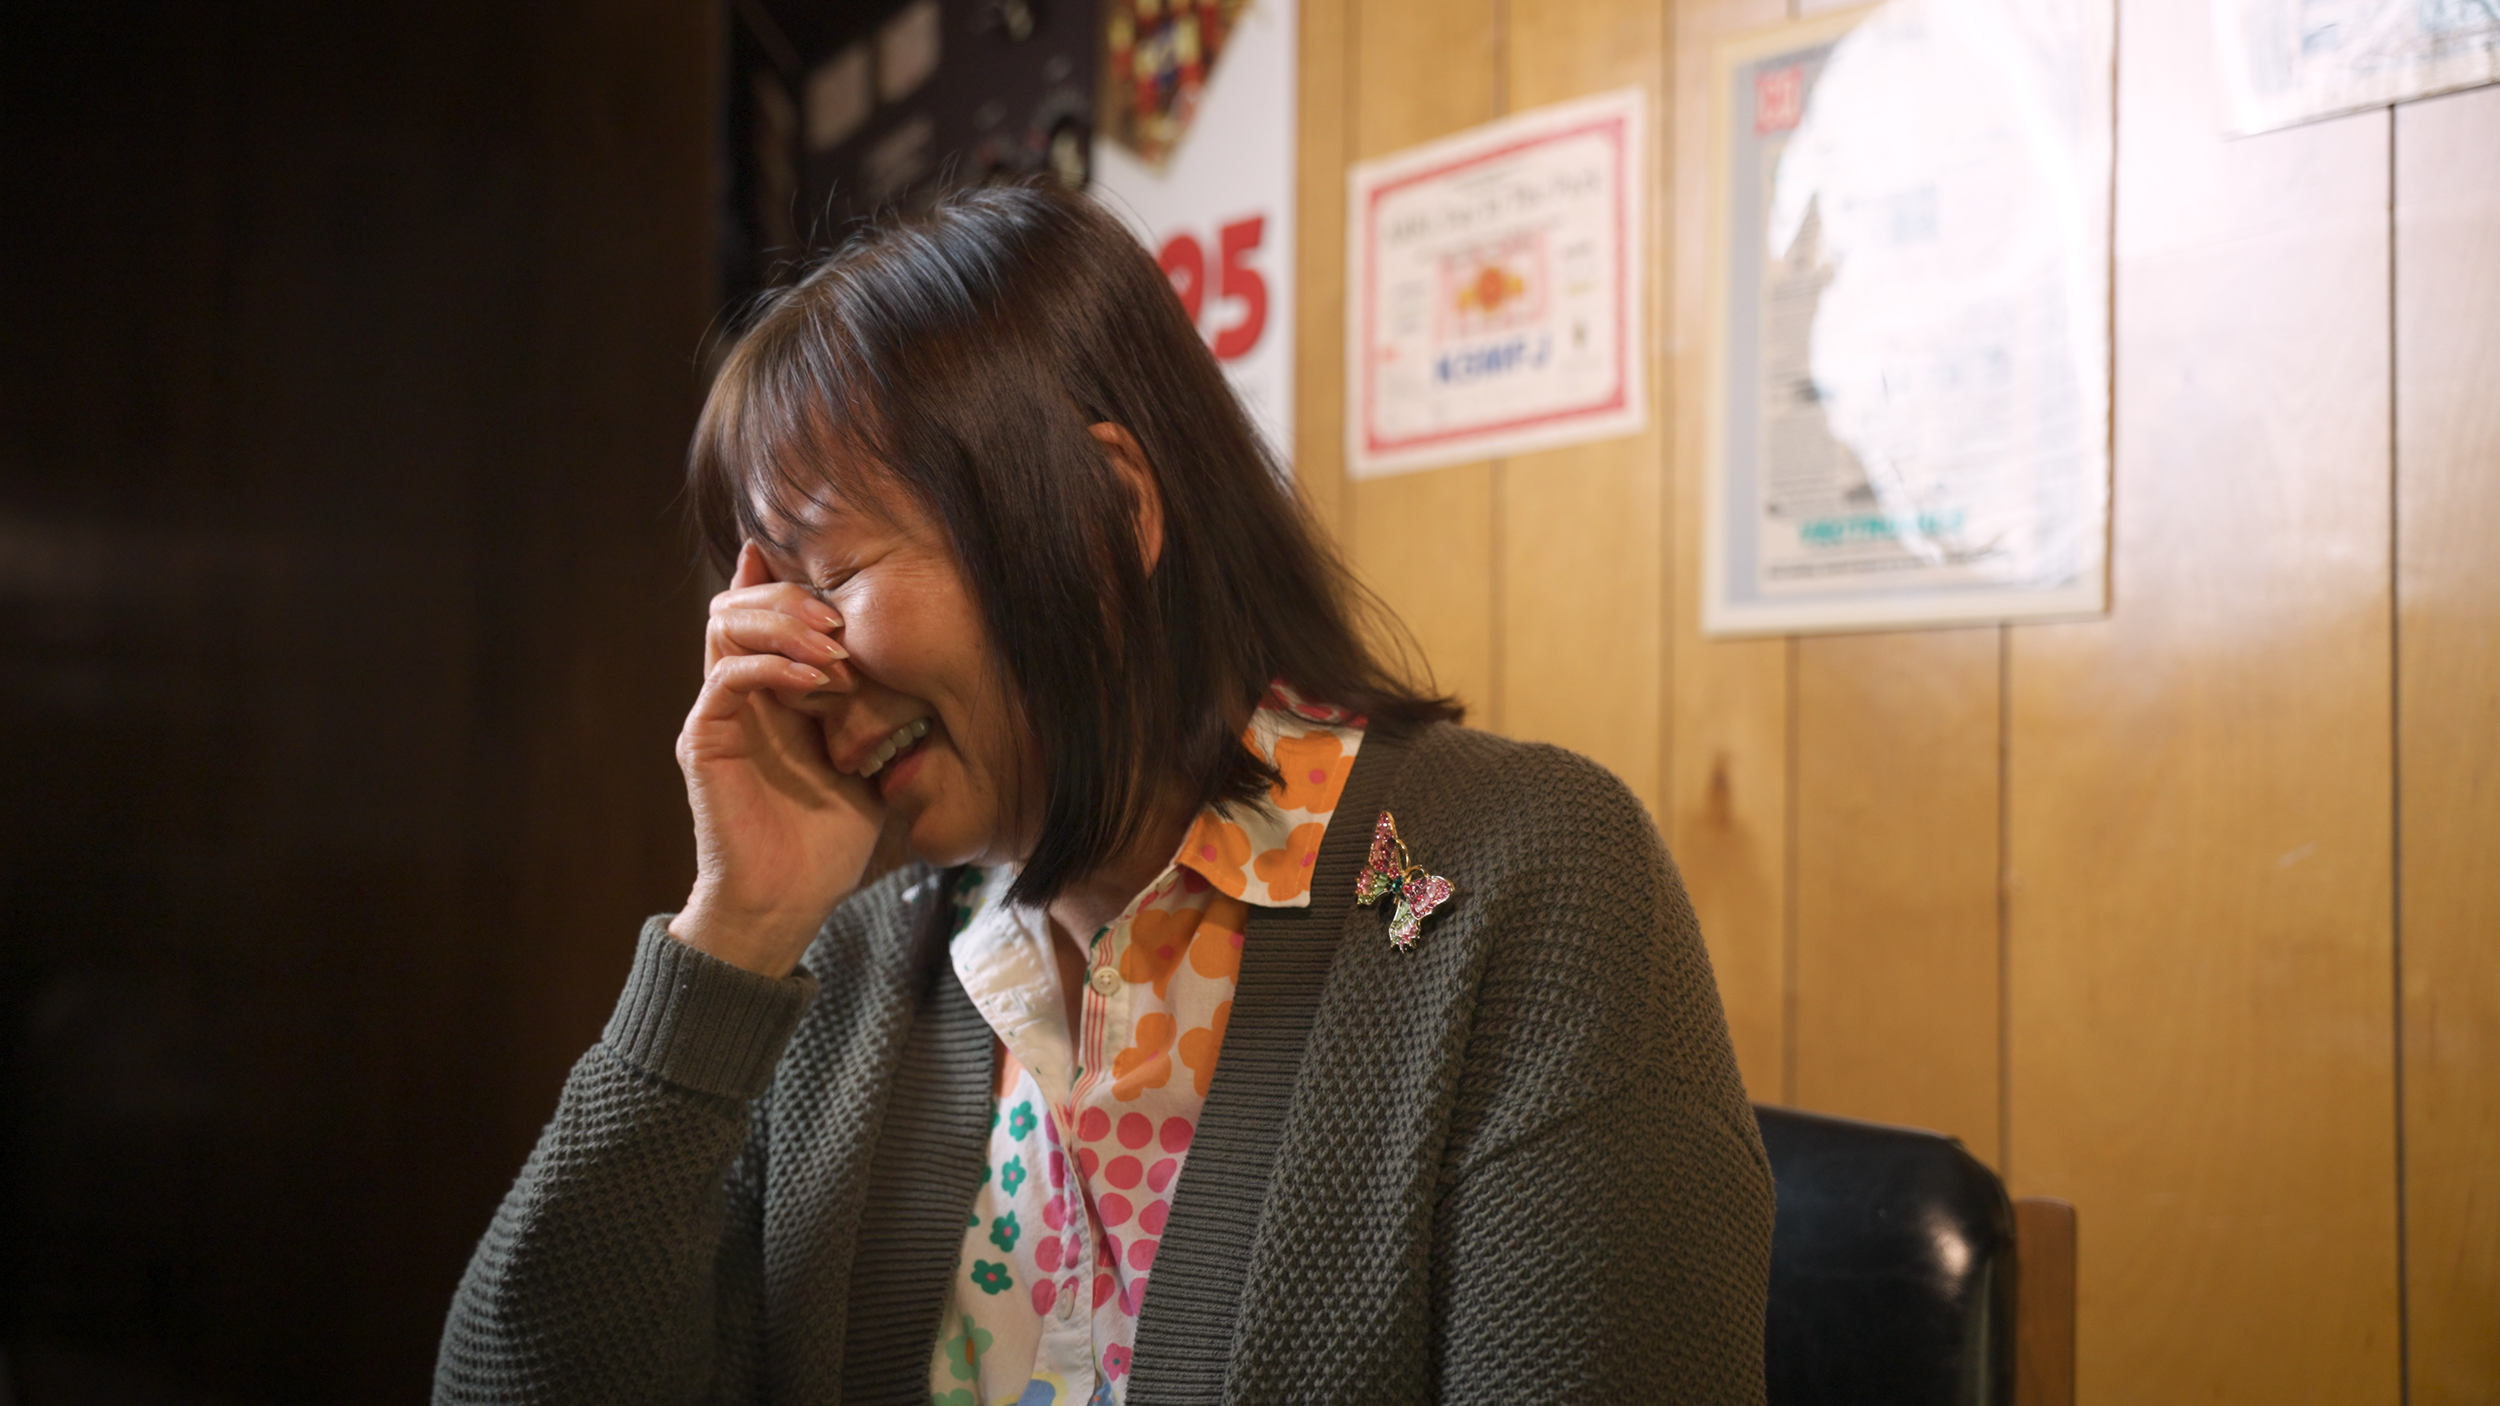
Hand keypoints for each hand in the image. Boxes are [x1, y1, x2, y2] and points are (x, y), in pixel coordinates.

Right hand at [667, 541, 883, 976]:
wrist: (789, 901)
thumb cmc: (829, 841)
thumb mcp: (866, 760)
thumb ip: (871, 711)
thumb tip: (913, 666)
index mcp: (770, 694)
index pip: (763, 614)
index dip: (784, 581)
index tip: (828, 570)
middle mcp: (736, 695)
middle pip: (739, 605)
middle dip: (792, 598)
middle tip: (840, 621)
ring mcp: (716, 715)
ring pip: (724, 625)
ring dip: (782, 623)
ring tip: (832, 646)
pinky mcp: (703, 740)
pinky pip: (725, 677)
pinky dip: (771, 665)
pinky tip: (817, 680)